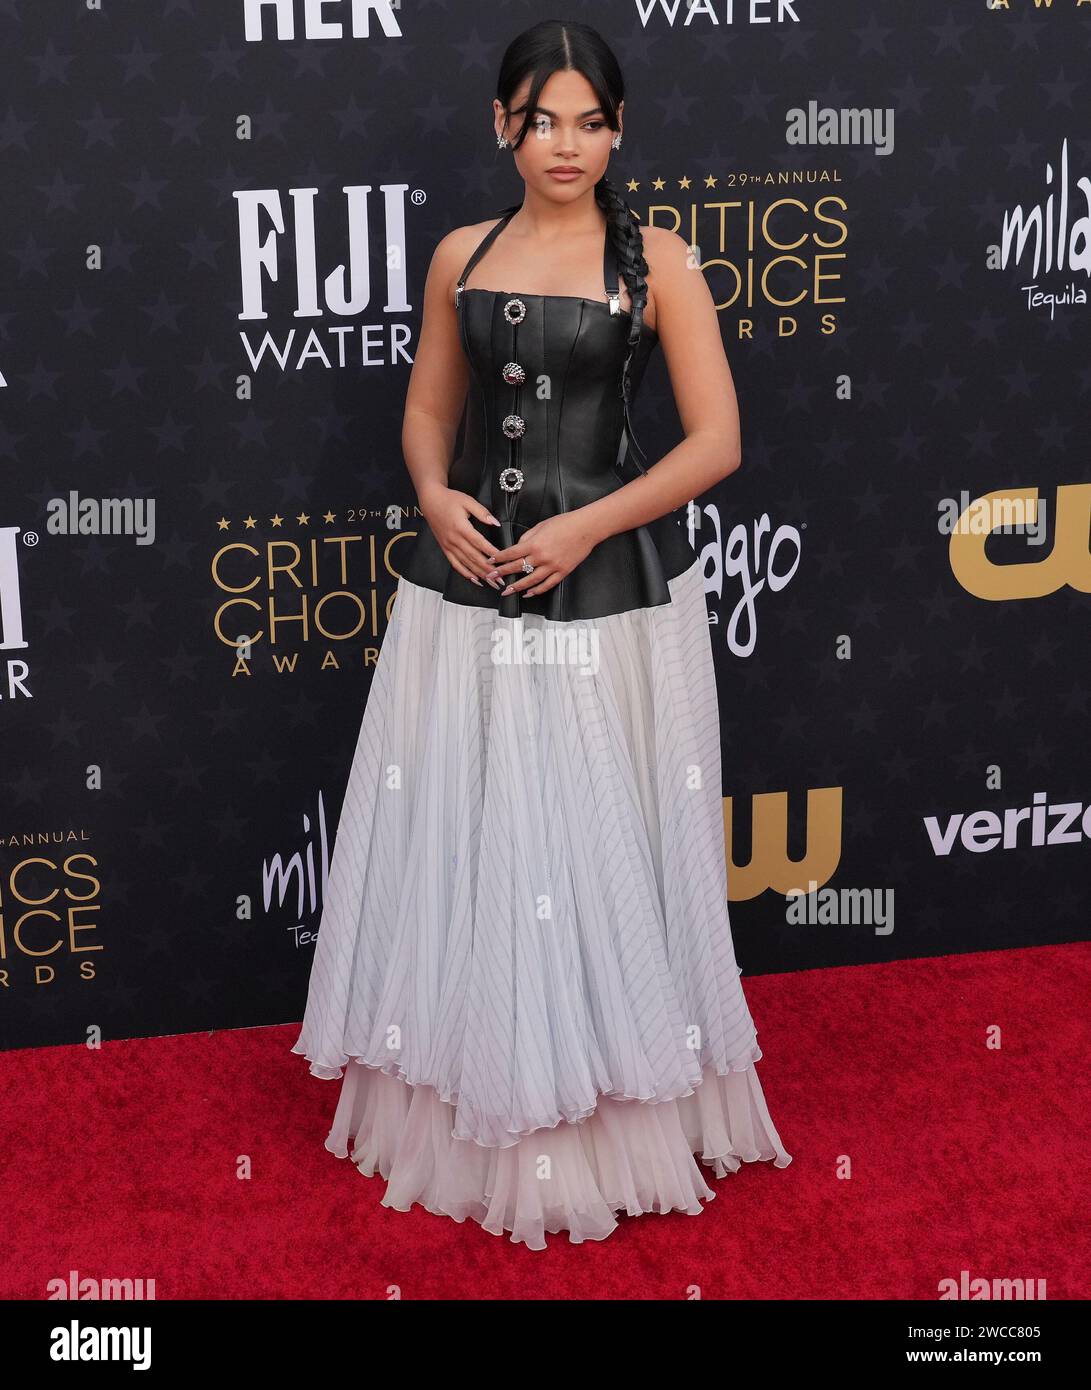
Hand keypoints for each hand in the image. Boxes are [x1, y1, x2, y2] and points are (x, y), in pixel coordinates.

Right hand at [419, 484, 499, 586]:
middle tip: (501, 579)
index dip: (492, 553)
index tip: (503, 561)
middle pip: (474, 558)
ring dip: (480, 575)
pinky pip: (455, 564)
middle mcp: (454, 540)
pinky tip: (475, 579)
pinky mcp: (445, 549)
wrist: (430, 500)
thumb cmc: (450, 499)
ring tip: (492, 583)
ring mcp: (449, 546)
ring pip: (466, 564)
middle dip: (489, 570)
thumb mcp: (468, 501)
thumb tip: (496, 523)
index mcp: (461, 527)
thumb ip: (483, 513)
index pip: (480, 543)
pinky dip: (465, 573)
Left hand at [484, 509, 602, 598]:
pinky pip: (547, 584)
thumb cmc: (565, 523)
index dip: (498, 558)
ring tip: (507, 591)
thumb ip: (527, 537)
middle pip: (517, 568)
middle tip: (491, 577)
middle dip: (502, 573)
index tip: (490, 562)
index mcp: (534, 544)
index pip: (511, 553)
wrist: (586, 528)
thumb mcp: (541, 526)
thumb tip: (517, 547)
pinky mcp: (562, 572)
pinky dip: (537, 591)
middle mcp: (541, 557)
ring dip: (517, 587)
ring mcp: (552, 566)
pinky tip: (529, 593)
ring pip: (530, 580)